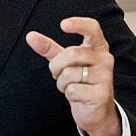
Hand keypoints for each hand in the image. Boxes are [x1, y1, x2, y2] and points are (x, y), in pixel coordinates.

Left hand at [25, 17, 120, 135]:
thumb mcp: (65, 62)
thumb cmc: (81, 82)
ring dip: (62, 83)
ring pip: (69, 74)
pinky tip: (78, 96)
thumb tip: (30, 36)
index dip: (78, 24)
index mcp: (98, 47)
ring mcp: (105, 77)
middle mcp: (105, 59)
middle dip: (56, 66)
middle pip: (71, 53)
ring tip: (71, 86)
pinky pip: (72, 90)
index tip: (63, 25)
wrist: (96, 111)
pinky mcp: (101, 94)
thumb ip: (49, 49)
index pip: (92, 28)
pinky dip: (69, 95)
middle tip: (59, 75)